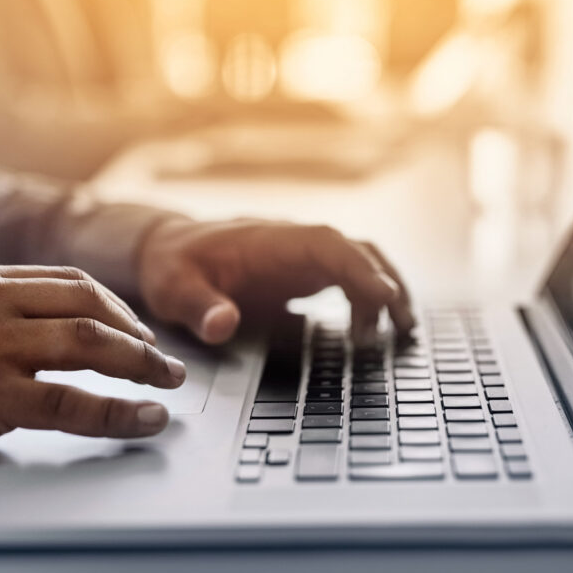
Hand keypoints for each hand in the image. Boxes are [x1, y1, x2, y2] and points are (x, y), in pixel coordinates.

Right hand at [0, 265, 185, 478]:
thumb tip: (45, 325)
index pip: (70, 283)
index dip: (115, 308)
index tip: (136, 331)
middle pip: (90, 307)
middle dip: (138, 335)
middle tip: (164, 362)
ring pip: (90, 344)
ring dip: (140, 365)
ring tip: (167, 385)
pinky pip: (71, 401)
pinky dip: (116, 412)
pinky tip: (143, 419)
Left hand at [137, 218, 414, 344]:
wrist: (167, 250)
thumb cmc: (172, 265)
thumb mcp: (174, 287)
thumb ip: (198, 306)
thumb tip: (222, 325)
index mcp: (270, 240)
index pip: (327, 245)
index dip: (360, 268)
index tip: (386, 295)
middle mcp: (294, 244)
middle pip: (356, 252)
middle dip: (386, 283)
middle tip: (404, 325)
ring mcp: (301, 257)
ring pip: (358, 264)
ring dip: (383, 292)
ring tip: (399, 331)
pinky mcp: (301, 273)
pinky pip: (346, 280)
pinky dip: (366, 301)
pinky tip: (367, 332)